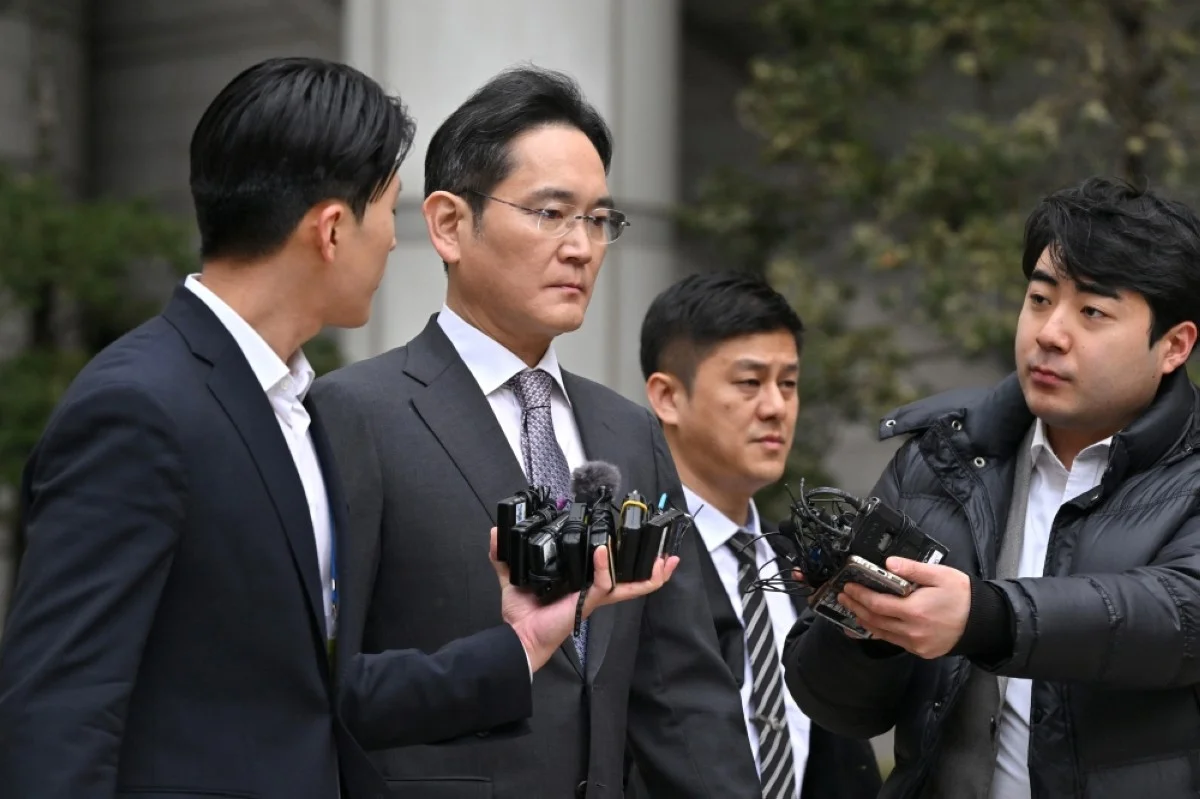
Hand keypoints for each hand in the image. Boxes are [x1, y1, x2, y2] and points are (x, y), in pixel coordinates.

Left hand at [488, 528, 679, 671]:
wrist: (519, 638)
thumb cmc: (521, 614)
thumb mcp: (512, 577)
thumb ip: (504, 555)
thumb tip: (495, 532)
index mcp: (583, 583)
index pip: (611, 568)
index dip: (627, 556)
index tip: (640, 539)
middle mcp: (594, 589)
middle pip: (631, 578)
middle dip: (652, 567)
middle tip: (668, 552)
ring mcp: (595, 596)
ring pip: (631, 584)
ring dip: (649, 572)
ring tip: (664, 559)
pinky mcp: (589, 602)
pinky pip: (605, 583)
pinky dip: (606, 566)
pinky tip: (603, 550)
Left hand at [838, 557, 970, 658]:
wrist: (983, 622)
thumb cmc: (963, 597)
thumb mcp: (940, 575)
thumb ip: (912, 569)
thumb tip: (889, 563)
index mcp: (915, 610)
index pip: (878, 604)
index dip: (860, 596)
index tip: (849, 587)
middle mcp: (913, 631)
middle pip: (875, 620)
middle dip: (856, 607)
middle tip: (844, 597)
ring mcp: (916, 644)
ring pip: (882, 634)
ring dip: (864, 620)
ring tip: (852, 609)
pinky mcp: (920, 651)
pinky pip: (893, 642)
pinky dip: (879, 632)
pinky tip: (871, 625)